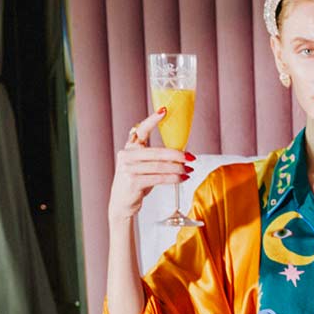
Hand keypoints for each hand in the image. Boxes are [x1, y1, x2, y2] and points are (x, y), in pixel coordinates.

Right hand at [106, 108, 193, 226]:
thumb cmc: (136, 183)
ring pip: (160, 166)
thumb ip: (155, 158)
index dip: (153, 120)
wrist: (121, 203)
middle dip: (177, 154)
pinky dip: (173, 179)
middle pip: (157, 152)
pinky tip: (183, 178)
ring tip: (190, 170)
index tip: (165, 111)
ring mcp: (128, 169)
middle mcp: (127, 155)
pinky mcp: (133, 182)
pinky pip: (159, 178)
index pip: (141, 130)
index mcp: (129, 148)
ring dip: (178, 169)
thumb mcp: (143, 166)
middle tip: (191, 157)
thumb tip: (181, 154)